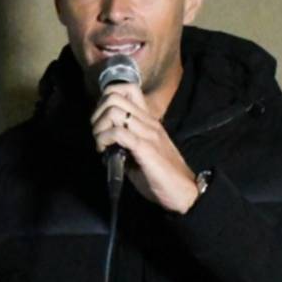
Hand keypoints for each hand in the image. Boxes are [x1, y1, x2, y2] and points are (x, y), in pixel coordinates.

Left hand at [91, 85, 201, 213]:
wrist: (184, 192)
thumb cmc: (161, 175)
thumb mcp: (139, 153)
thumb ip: (124, 142)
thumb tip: (103, 141)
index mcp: (148, 120)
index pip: (126, 89)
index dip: (105, 101)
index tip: (102, 122)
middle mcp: (148, 121)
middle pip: (113, 96)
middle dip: (97, 114)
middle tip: (98, 134)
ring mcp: (148, 133)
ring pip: (114, 111)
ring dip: (99, 127)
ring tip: (101, 144)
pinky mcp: (146, 149)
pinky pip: (119, 133)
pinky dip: (104, 140)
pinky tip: (105, 152)